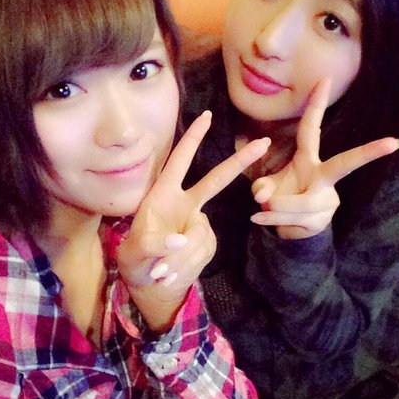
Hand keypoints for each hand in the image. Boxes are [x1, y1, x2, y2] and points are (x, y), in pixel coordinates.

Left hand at [118, 111, 269, 329]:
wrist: (150, 283)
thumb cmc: (136, 260)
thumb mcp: (135, 253)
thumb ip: (154, 244)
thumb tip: (182, 239)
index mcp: (163, 195)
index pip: (179, 161)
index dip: (192, 139)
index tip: (206, 115)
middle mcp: (185, 204)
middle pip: (216, 179)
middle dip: (240, 162)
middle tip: (264, 143)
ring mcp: (198, 223)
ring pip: (199, 234)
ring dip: (178, 257)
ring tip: (159, 270)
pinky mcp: (207, 242)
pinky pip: (203, 250)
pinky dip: (186, 265)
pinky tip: (171, 271)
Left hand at [250, 79, 398, 238]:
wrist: (290, 231)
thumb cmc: (280, 199)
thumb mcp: (266, 188)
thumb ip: (261, 187)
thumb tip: (261, 195)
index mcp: (309, 160)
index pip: (311, 129)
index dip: (316, 104)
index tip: (324, 78)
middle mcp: (323, 177)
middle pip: (345, 163)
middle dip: (368, 153)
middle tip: (393, 142)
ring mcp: (327, 199)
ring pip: (302, 202)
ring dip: (275, 207)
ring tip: (259, 211)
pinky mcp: (322, 220)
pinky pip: (295, 219)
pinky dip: (272, 219)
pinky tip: (260, 219)